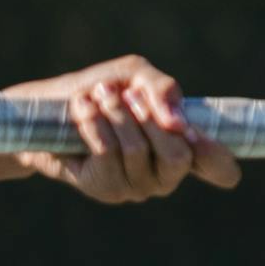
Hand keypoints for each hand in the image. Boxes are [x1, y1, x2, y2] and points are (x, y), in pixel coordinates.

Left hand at [1, 56, 242, 204]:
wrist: (45, 107)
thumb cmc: (98, 91)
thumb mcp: (134, 76)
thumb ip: (163, 89)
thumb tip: (177, 121)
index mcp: (183, 147)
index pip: (220, 168)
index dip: (220, 157)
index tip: (197, 135)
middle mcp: (165, 175)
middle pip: (179, 156)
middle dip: (148, 118)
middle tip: (126, 95)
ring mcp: (136, 187)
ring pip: (139, 152)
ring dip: (116, 114)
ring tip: (98, 96)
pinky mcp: (105, 189)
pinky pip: (108, 155)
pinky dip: (95, 124)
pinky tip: (82, 110)